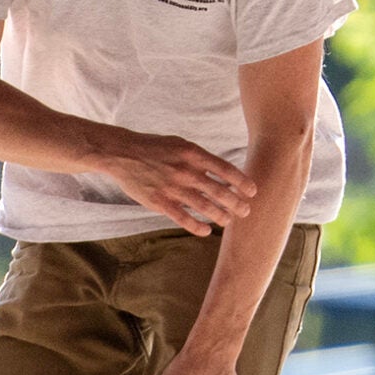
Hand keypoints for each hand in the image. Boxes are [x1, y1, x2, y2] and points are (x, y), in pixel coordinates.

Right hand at [95, 129, 256, 236]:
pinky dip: (197, 227)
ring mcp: (172, 188)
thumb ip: (200, 158)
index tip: (252, 192)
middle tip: (246, 211)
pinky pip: (183, 218)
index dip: (242, 183)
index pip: (226, 171)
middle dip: (236, 204)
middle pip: (219, 192)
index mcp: (193, 154)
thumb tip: (222, 172)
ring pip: (205, 207)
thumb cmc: (154, 148)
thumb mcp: (180, 144)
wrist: (122, 154)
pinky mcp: (159, 202)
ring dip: (220, 216)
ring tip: (228, 221)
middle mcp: (185, 171)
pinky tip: (206, 231)